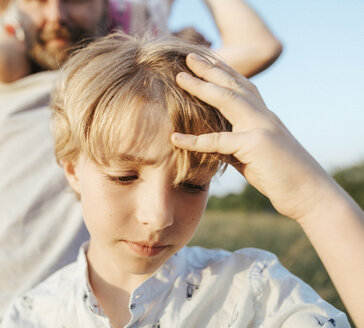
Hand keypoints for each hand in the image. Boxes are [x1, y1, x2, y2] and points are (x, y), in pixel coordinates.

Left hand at [172, 54, 337, 220]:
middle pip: (234, 85)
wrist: (308, 193)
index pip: (241, 87)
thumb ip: (232, 144)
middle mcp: (263, 116)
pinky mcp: (256, 145)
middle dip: (211, 68)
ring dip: (203, 87)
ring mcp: (261, 127)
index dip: (223, 72)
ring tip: (180, 77)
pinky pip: (219, 141)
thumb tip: (210, 144)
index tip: (204, 60)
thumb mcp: (251, 155)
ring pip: (228, 100)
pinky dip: (195, 140)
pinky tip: (175, 138)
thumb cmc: (279, 175)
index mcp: (263, 117)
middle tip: (190, 55)